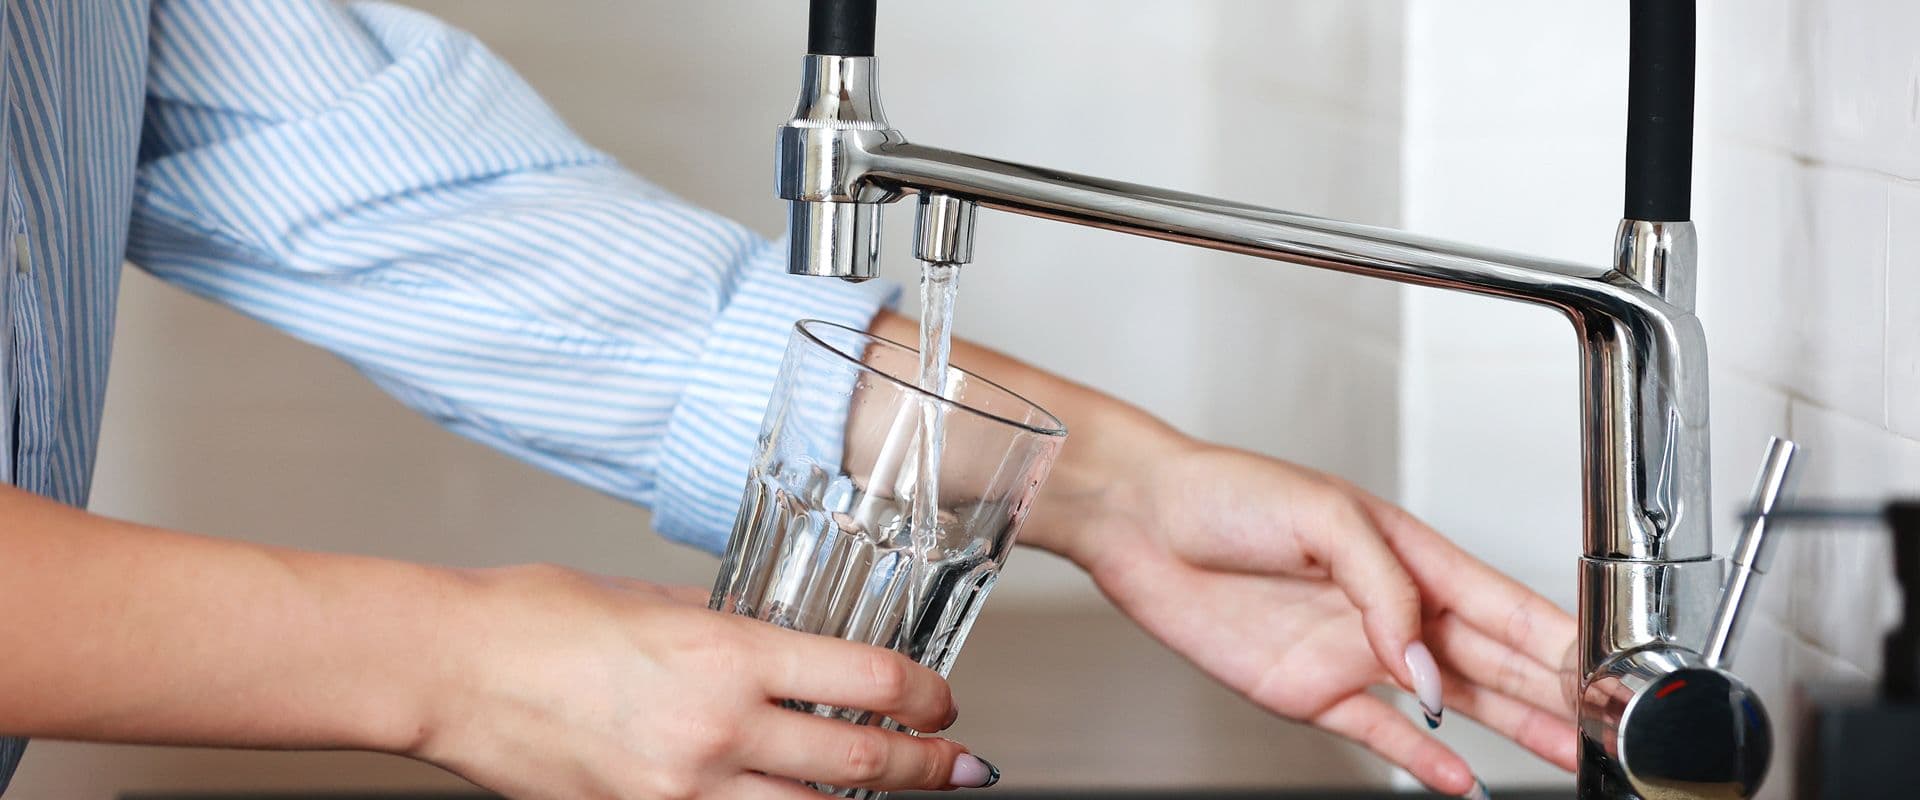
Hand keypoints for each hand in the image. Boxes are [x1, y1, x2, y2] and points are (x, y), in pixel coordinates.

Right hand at [411, 565, 996, 798]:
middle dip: (929, 770)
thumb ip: (732, 625)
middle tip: (961, 770)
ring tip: (893, 794)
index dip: (928, 700)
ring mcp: (681, 789)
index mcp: (729, 653)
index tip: (946, 705)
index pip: (870, 682)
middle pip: (862, 761)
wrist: (449, 669)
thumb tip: (787, 641)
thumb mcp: (657, 602)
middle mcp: (718, 727)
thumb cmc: (537, 620)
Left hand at [1041, 442, 1577, 795]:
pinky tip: (1460, 780)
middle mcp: (1389, 607)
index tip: (1608, 669)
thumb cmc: (1224, 493)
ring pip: (1452, 700)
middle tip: (1610, 726)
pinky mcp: (1309, 690)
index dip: (1557, 638)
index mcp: (1406, 553)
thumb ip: (1383, 591)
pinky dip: (1422, 759)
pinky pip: (1379, 733)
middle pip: (1492, 658)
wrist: (1141, 522)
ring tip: (1567, 754)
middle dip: (1555, 691)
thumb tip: (1424, 663)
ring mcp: (1352, 653)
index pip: (1502, 602)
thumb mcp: (1323, 517)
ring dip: (1510, 728)